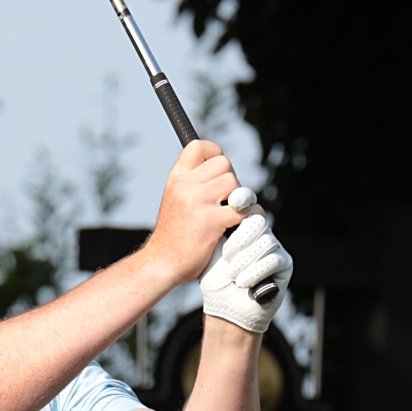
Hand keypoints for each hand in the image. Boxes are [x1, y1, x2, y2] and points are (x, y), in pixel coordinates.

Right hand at [146, 140, 244, 285]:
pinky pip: (243, 209)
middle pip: (224, 164)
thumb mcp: (175, 200)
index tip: (218, 170)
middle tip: (225, 200)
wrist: (161, 264)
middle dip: (230, 180)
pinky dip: (250, 215)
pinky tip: (241, 224)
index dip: (214, 153)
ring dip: (240, 198)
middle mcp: (185, 186)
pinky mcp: (212, 222)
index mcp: (176, 178)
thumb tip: (226, 173)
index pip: (198, 146)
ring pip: (235, 184)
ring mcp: (198, 203)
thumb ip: (194, 185)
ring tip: (230, 213)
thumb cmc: (173, 235)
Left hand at [200, 202, 291, 333]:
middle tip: (226, 256)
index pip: (247, 204)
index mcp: (243, 225)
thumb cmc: (215, 280)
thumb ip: (218, 227)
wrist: (225, 309)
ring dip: (245, 260)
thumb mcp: (212, 251)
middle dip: (240, 238)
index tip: (234, 202)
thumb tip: (217, 203)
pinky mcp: (285, 264)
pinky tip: (242, 282)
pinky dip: (255, 272)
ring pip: (265, 242)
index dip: (243, 199)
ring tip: (231, 274)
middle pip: (258, 221)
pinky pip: (273, 260)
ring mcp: (275, 247)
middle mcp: (262, 233)